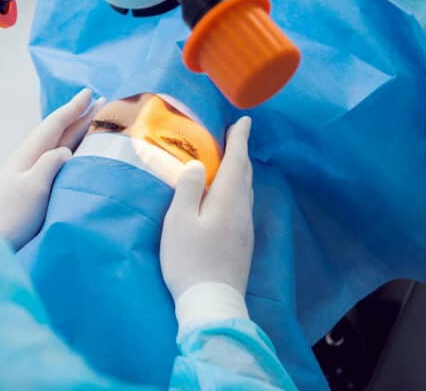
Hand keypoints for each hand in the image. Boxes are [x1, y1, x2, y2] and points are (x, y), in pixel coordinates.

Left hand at [0, 89, 102, 249]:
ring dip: (79, 133)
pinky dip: (75, 152)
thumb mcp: (32, 186)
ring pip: (61, 146)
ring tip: (97, 123)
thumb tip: (66, 151)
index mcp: (29, 154)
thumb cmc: (11, 215)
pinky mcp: (36, 189)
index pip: (55, 125)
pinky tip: (81, 155)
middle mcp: (31, 160)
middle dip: (81, 117)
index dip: (74, 108)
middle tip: (104, 103)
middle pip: (60, 132)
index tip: (90, 93)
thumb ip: (51, 163)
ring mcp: (32, 174)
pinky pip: (60, 162)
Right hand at [160, 116, 254, 300]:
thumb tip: (195, 165)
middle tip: (237, 136)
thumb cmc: (190, 260)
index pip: (236, 162)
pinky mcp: (243, 243)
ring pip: (246, 191)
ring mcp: (245, 229)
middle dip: (241, 153)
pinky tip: (229, 196)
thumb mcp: (179, 222)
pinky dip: (238, 190)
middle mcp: (241, 211)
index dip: (239, 140)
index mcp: (226, 200)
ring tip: (232, 161)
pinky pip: (243, 205)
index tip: (244, 121)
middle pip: (245, 175)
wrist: (212, 303)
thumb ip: (187, 190)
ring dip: (241, 172)